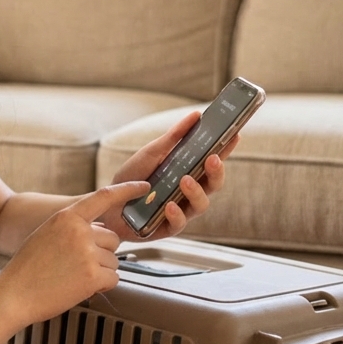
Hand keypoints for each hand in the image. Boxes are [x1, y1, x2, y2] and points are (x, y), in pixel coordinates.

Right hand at [0, 181, 149, 327]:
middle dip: (102, 253)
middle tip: (78, 265)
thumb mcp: (47, 234)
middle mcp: (79, 231)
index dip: (127, 190)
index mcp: (67, 217)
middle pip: (113, 239)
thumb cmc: (28, 268)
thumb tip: (100, 229)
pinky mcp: (93, 276)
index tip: (144, 187)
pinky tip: (79, 287)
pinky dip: (102, 286)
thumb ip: (73, 227)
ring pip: (114, 261)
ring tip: (72, 277)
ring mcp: (87, 253)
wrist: (14, 294)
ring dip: (100, 271)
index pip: (104, 197)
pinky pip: (113, 278)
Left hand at [98, 110, 238, 241]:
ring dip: (196, 191)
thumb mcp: (151, 153)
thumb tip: (196, 115)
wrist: (107, 203)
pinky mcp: (168, 227)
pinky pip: (179, 223)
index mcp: (189, 172)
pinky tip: (169, 205)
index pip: (213, 160)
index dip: (226, 149)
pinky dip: (176, 213)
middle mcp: (189, 192)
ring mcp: (181, 210)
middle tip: (213, 159)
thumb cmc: (131, 178)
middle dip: (217, 172)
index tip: (235, 135)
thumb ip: (173, 137)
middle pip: (214, 184)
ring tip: (185, 180)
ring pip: (202, 204)